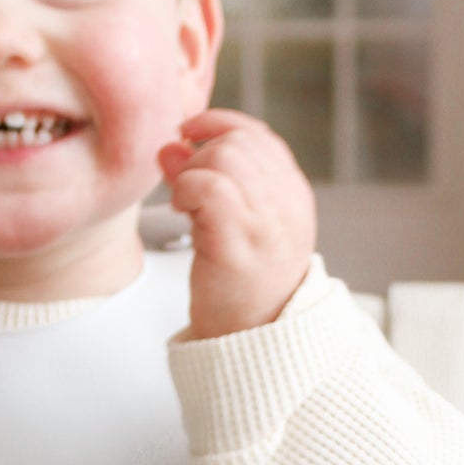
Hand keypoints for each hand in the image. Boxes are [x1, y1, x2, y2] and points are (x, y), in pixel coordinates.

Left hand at [157, 109, 317, 339]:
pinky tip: (183, 213)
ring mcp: (266, 222)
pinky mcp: (239, 241)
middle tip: (187, 188)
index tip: (189, 132)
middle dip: (201, 154)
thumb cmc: (242, 286)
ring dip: (192, 174)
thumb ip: (209, 181)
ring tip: (186, 204)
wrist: (254, 339)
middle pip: (239, 142)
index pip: (259, 136)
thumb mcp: (235, 225)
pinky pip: (209, 187)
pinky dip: (186, 190)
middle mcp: (287, 204)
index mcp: (292, 196)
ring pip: (224, 157)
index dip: (219, 125)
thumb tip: (171, 145)